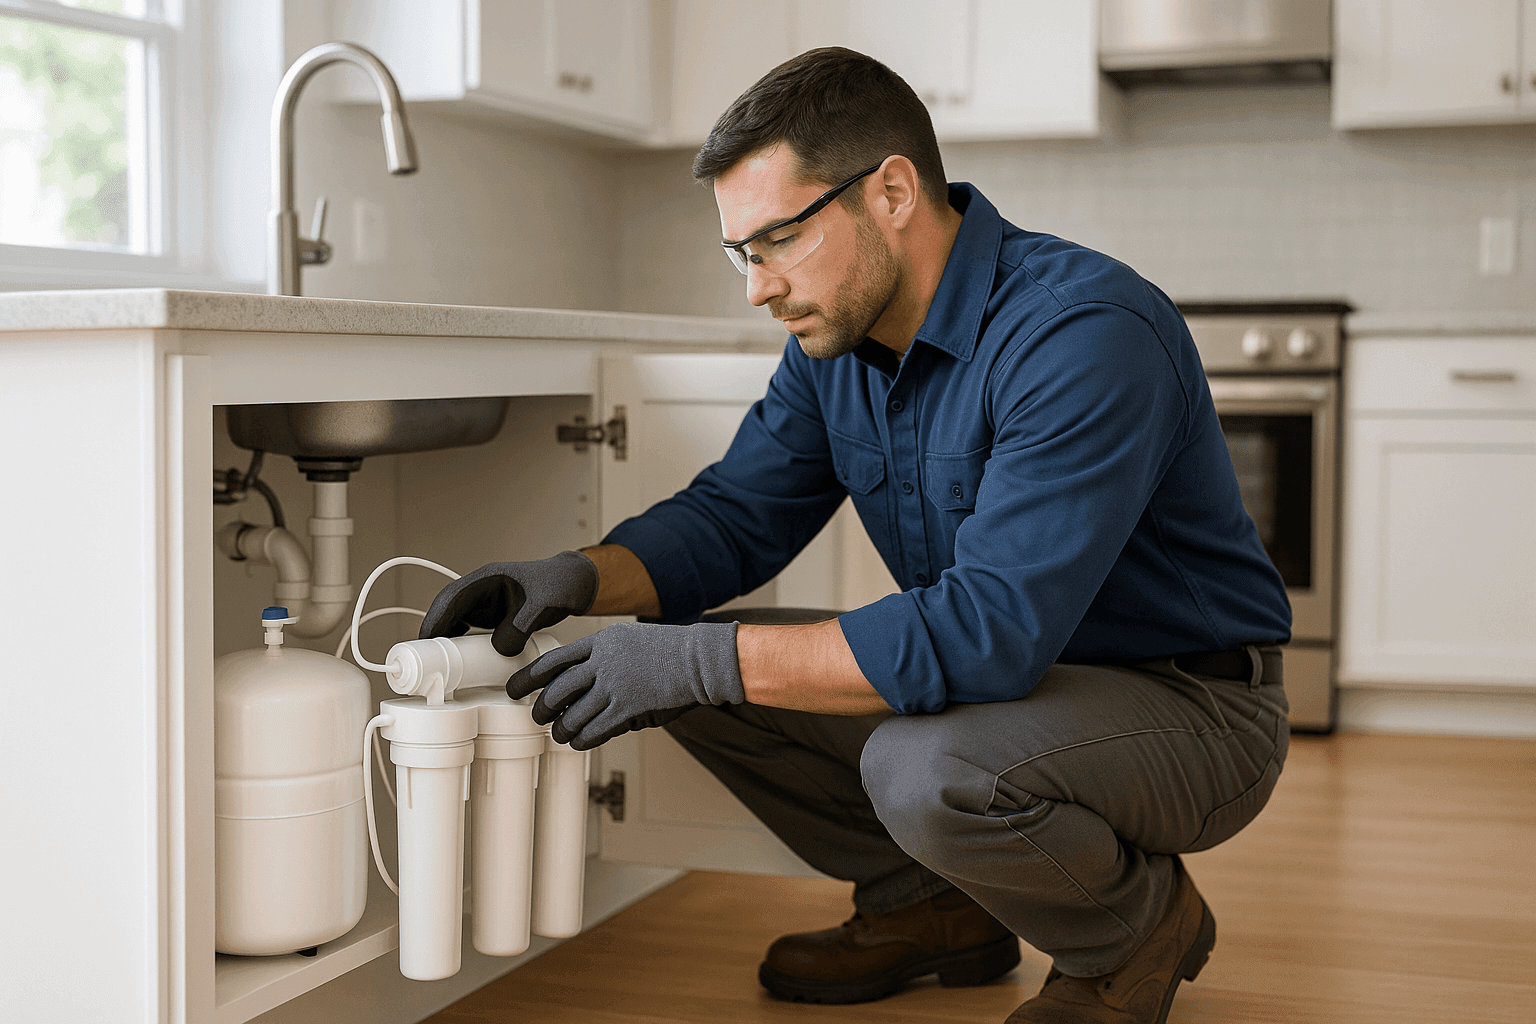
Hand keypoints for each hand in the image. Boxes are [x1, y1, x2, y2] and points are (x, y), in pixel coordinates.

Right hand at [419, 551, 597, 655]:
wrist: (573, 585)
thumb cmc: (558, 584)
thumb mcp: (541, 604)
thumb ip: (520, 626)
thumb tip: (499, 649)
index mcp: (486, 578)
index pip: (451, 598)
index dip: (436, 619)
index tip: (426, 641)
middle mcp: (480, 591)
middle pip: (446, 611)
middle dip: (434, 634)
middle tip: (426, 661)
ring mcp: (485, 604)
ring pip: (455, 622)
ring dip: (445, 641)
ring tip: (438, 666)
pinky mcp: (492, 618)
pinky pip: (469, 631)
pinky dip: (461, 645)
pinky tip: (459, 661)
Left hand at [508, 621, 743, 749]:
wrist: (701, 660)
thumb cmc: (670, 651)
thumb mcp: (630, 642)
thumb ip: (604, 660)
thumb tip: (582, 685)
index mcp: (601, 642)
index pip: (554, 660)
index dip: (530, 676)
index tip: (515, 687)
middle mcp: (603, 662)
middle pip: (557, 689)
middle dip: (542, 707)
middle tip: (537, 716)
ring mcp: (615, 685)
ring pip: (572, 714)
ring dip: (561, 729)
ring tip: (559, 735)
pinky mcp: (628, 708)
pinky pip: (594, 729)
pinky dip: (582, 739)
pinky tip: (580, 742)